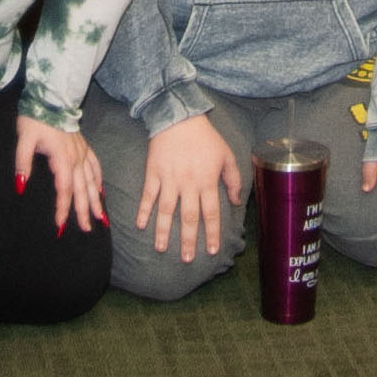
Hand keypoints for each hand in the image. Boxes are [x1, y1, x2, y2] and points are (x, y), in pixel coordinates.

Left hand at [15, 115, 104, 235]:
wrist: (51, 97)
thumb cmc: (35, 118)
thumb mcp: (24, 139)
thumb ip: (22, 163)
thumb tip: (20, 187)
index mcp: (62, 158)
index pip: (64, 190)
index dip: (63, 210)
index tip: (61, 227)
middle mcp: (76, 158)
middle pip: (82, 190)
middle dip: (84, 211)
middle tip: (88, 230)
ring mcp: (82, 152)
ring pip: (92, 181)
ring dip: (96, 200)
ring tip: (100, 218)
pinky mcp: (84, 146)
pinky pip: (95, 166)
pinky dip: (99, 180)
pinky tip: (100, 191)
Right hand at [137, 114, 241, 260]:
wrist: (178, 117)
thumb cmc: (205, 137)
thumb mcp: (226, 155)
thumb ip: (233, 179)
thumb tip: (236, 201)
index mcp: (207, 180)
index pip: (210, 213)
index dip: (211, 233)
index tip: (211, 251)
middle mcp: (188, 183)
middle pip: (188, 217)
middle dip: (188, 240)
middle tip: (187, 259)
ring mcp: (169, 179)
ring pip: (166, 210)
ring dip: (163, 231)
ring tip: (161, 249)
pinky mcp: (153, 172)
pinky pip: (148, 195)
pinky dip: (144, 210)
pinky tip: (140, 225)